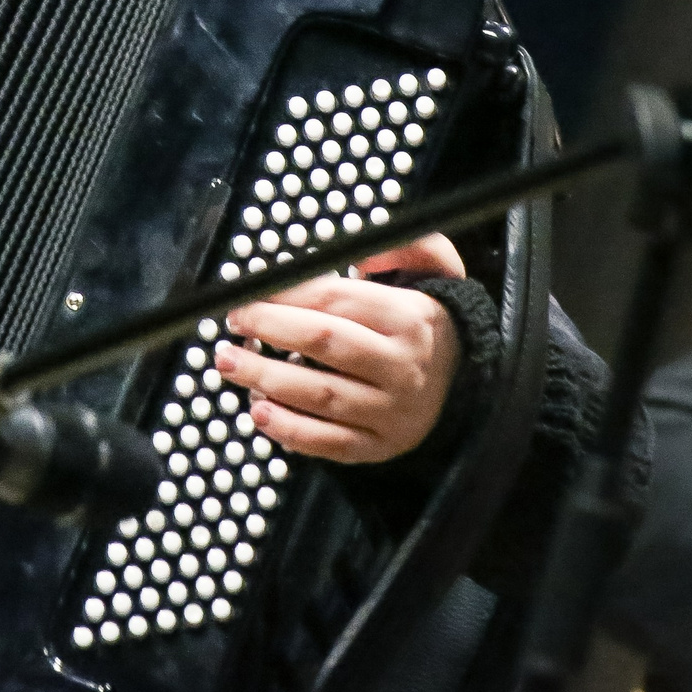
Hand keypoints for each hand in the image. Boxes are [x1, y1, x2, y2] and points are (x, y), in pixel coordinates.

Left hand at [212, 232, 466, 463]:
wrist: (462, 387)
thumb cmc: (422, 324)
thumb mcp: (433, 271)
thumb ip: (404, 246)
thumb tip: (365, 251)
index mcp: (409, 318)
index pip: (338, 299)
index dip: (288, 292)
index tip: (253, 289)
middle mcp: (402, 366)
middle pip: (325, 343)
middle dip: (270, 329)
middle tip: (232, 321)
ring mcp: (391, 412)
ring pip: (321, 395)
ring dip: (266, 379)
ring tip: (229, 363)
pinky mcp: (378, 446)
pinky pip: (329, 443)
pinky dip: (289, 430)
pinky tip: (258, 412)